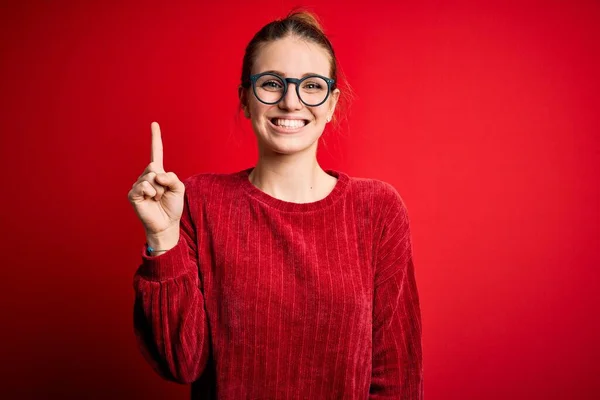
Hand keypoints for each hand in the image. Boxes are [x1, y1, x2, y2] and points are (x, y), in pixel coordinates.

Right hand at [128, 122, 184, 238]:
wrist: (166, 224)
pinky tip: (150, 201)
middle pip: (154, 166)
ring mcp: (138, 184)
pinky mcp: (133, 194)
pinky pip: (144, 186)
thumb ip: (172, 177)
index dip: (155, 137)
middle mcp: (146, 175)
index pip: (156, 152)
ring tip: (157, 199)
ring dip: (159, 190)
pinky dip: (151, 193)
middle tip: (163, 194)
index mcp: (158, 172)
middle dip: (164, 181)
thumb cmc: (172, 207)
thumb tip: (156, 175)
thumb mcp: (179, 189)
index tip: (154, 123)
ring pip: (150, 177)